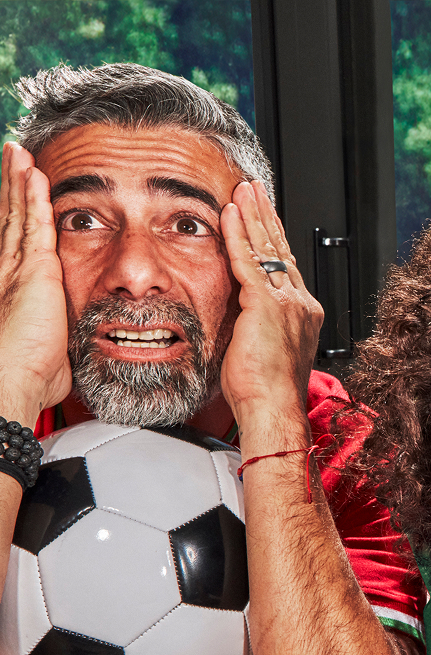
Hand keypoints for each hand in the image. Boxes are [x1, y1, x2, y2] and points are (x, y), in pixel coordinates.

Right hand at [0, 143, 70, 424]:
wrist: (12, 382)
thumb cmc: (32, 376)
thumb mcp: (54, 354)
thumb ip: (61, 341)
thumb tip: (77, 353)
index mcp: (15, 289)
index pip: (16, 244)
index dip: (15, 219)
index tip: (16, 199)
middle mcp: (11, 272)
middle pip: (11, 221)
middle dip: (11, 190)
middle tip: (11, 161)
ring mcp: (18, 268)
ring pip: (20, 215)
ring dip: (20, 183)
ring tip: (19, 155)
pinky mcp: (33, 269)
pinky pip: (34, 223)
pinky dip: (33, 196)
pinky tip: (33, 173)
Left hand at [219, 180, 322, 439]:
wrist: (274, 409)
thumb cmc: (266, 394)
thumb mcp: (261, 351)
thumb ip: (252, 325)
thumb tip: (235, 316)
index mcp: (301, 315)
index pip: (285, 266)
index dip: (272, 238)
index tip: (262, 217)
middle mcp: (300, 303)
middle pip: (280, 249)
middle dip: (265, 216)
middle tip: (254, 189)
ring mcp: (287, 302)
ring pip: (267, 248)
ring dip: (252, 215)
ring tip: (243, 190)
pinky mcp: (268, 305)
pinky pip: (249, 260)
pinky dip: (237, 234)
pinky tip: (229, 213)